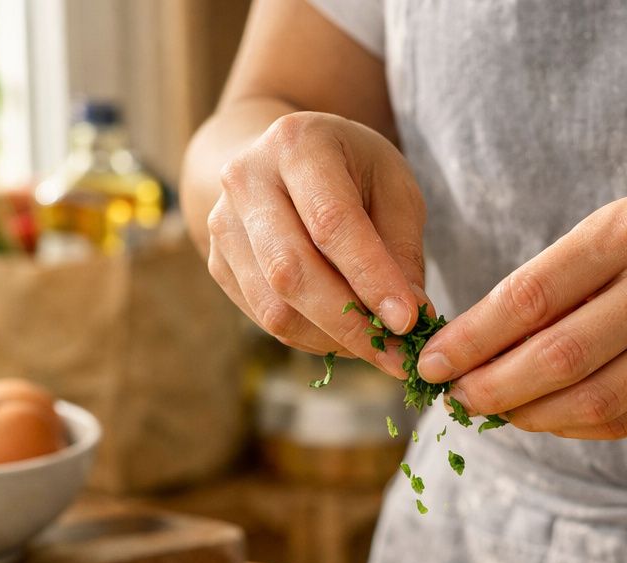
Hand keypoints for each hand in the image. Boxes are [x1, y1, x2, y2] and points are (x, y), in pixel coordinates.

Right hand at [207, 111, 427, 375]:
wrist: (282, 161)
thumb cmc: (351, 171)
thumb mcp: (393, 186)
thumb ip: (401, 249)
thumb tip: (409, 318)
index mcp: (297, 144)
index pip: (332, 222)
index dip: (371, 278)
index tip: (409, 321)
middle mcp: (247, 180)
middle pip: (291, 271)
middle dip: (349, 323)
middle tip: (397, 354)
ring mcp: (223, 224)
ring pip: (274, 307)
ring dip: (332, 339)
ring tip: (378, 347)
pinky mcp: (217, 263)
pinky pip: (265, 319)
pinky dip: (312, 337)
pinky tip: (346, 335)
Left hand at [417, 195, 626, 437]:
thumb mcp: (611, 232)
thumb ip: (548, 285)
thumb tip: (466, 351)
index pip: (533, 296)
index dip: (473, 339)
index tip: (431, 364)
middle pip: (560, 358)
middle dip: (494, 387)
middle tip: (458, 398)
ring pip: (592, 401)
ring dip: (529, 416)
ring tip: (496, 410)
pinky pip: (624, 422)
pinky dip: (571, 427)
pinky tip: (543, 418)